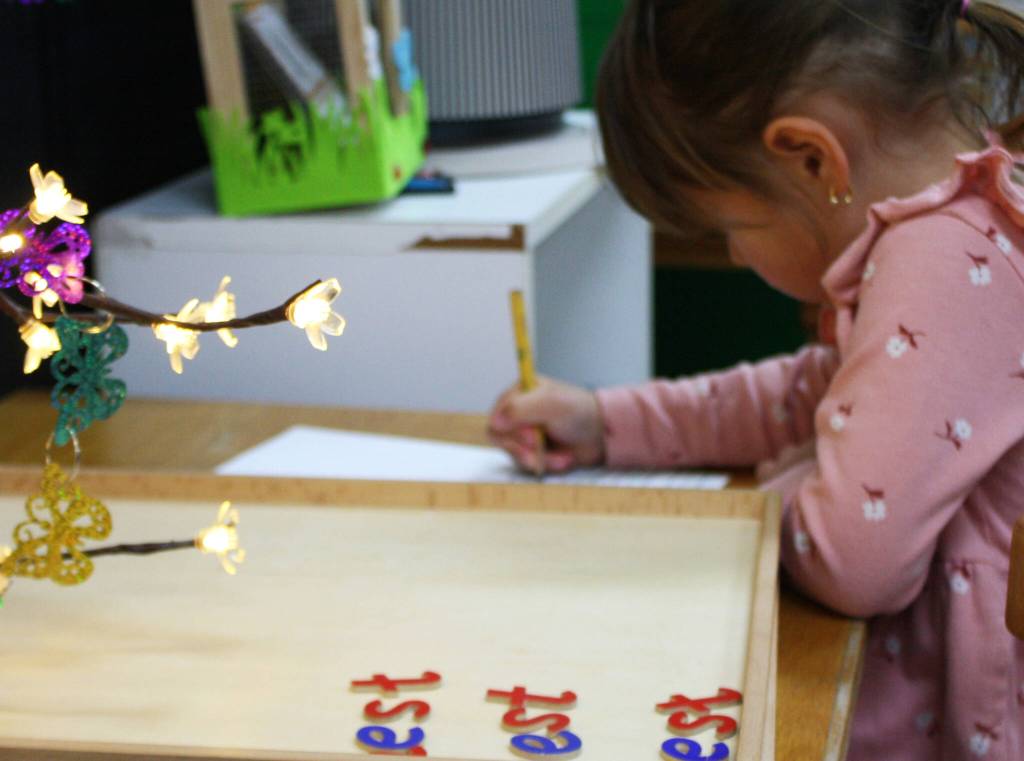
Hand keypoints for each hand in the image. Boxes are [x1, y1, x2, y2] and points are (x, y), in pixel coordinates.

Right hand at [487, 376, 605, 473]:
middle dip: (524, 447)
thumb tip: (495, 421)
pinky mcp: (530, 451)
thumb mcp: (552, 404)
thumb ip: (520, 408)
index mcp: (519, 393)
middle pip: (500, 437)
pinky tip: (561, 458)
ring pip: (512, 453)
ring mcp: (523, 433)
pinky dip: (545, 464)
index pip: (497, 415)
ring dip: (537, 458)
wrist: (601, 435)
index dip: (511, 430)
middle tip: (542, 446)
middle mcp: (517, 413)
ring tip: (560, 456)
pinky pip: (525, 464)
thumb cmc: (580, 412)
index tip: (532, 436)